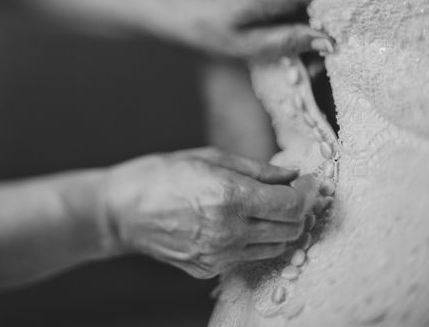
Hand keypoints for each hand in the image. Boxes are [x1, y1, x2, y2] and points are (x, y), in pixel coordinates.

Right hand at [104, 147, 317, 278]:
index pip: (292, 205)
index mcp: (230, 197)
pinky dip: (255, 240)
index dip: (306, 193)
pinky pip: (248, 256)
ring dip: (280, 228)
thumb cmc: (162, 176)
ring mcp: (219, 255)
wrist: (121, 212)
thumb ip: (257, 169)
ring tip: (266, 207)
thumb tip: (292, 174)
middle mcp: (229, 231)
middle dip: (298, 211)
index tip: (307, 182)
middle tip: (291, 193)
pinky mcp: (210, 269)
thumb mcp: (210, 158)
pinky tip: (240, 222)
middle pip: (290, 230)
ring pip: (275, 247)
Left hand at [173, 0, 338, 58]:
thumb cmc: (206, 24)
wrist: (178, 0)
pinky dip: (297, 22)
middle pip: (322, 0)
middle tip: (311, 69)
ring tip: (295, 63)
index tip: (345, 42)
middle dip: (324, 34)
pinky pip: (297, 0)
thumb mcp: (244, 44)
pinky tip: (284, 44)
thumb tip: (328, 42)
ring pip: (311, 3)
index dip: (344, 12)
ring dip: (310, 32)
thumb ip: (286, 40)